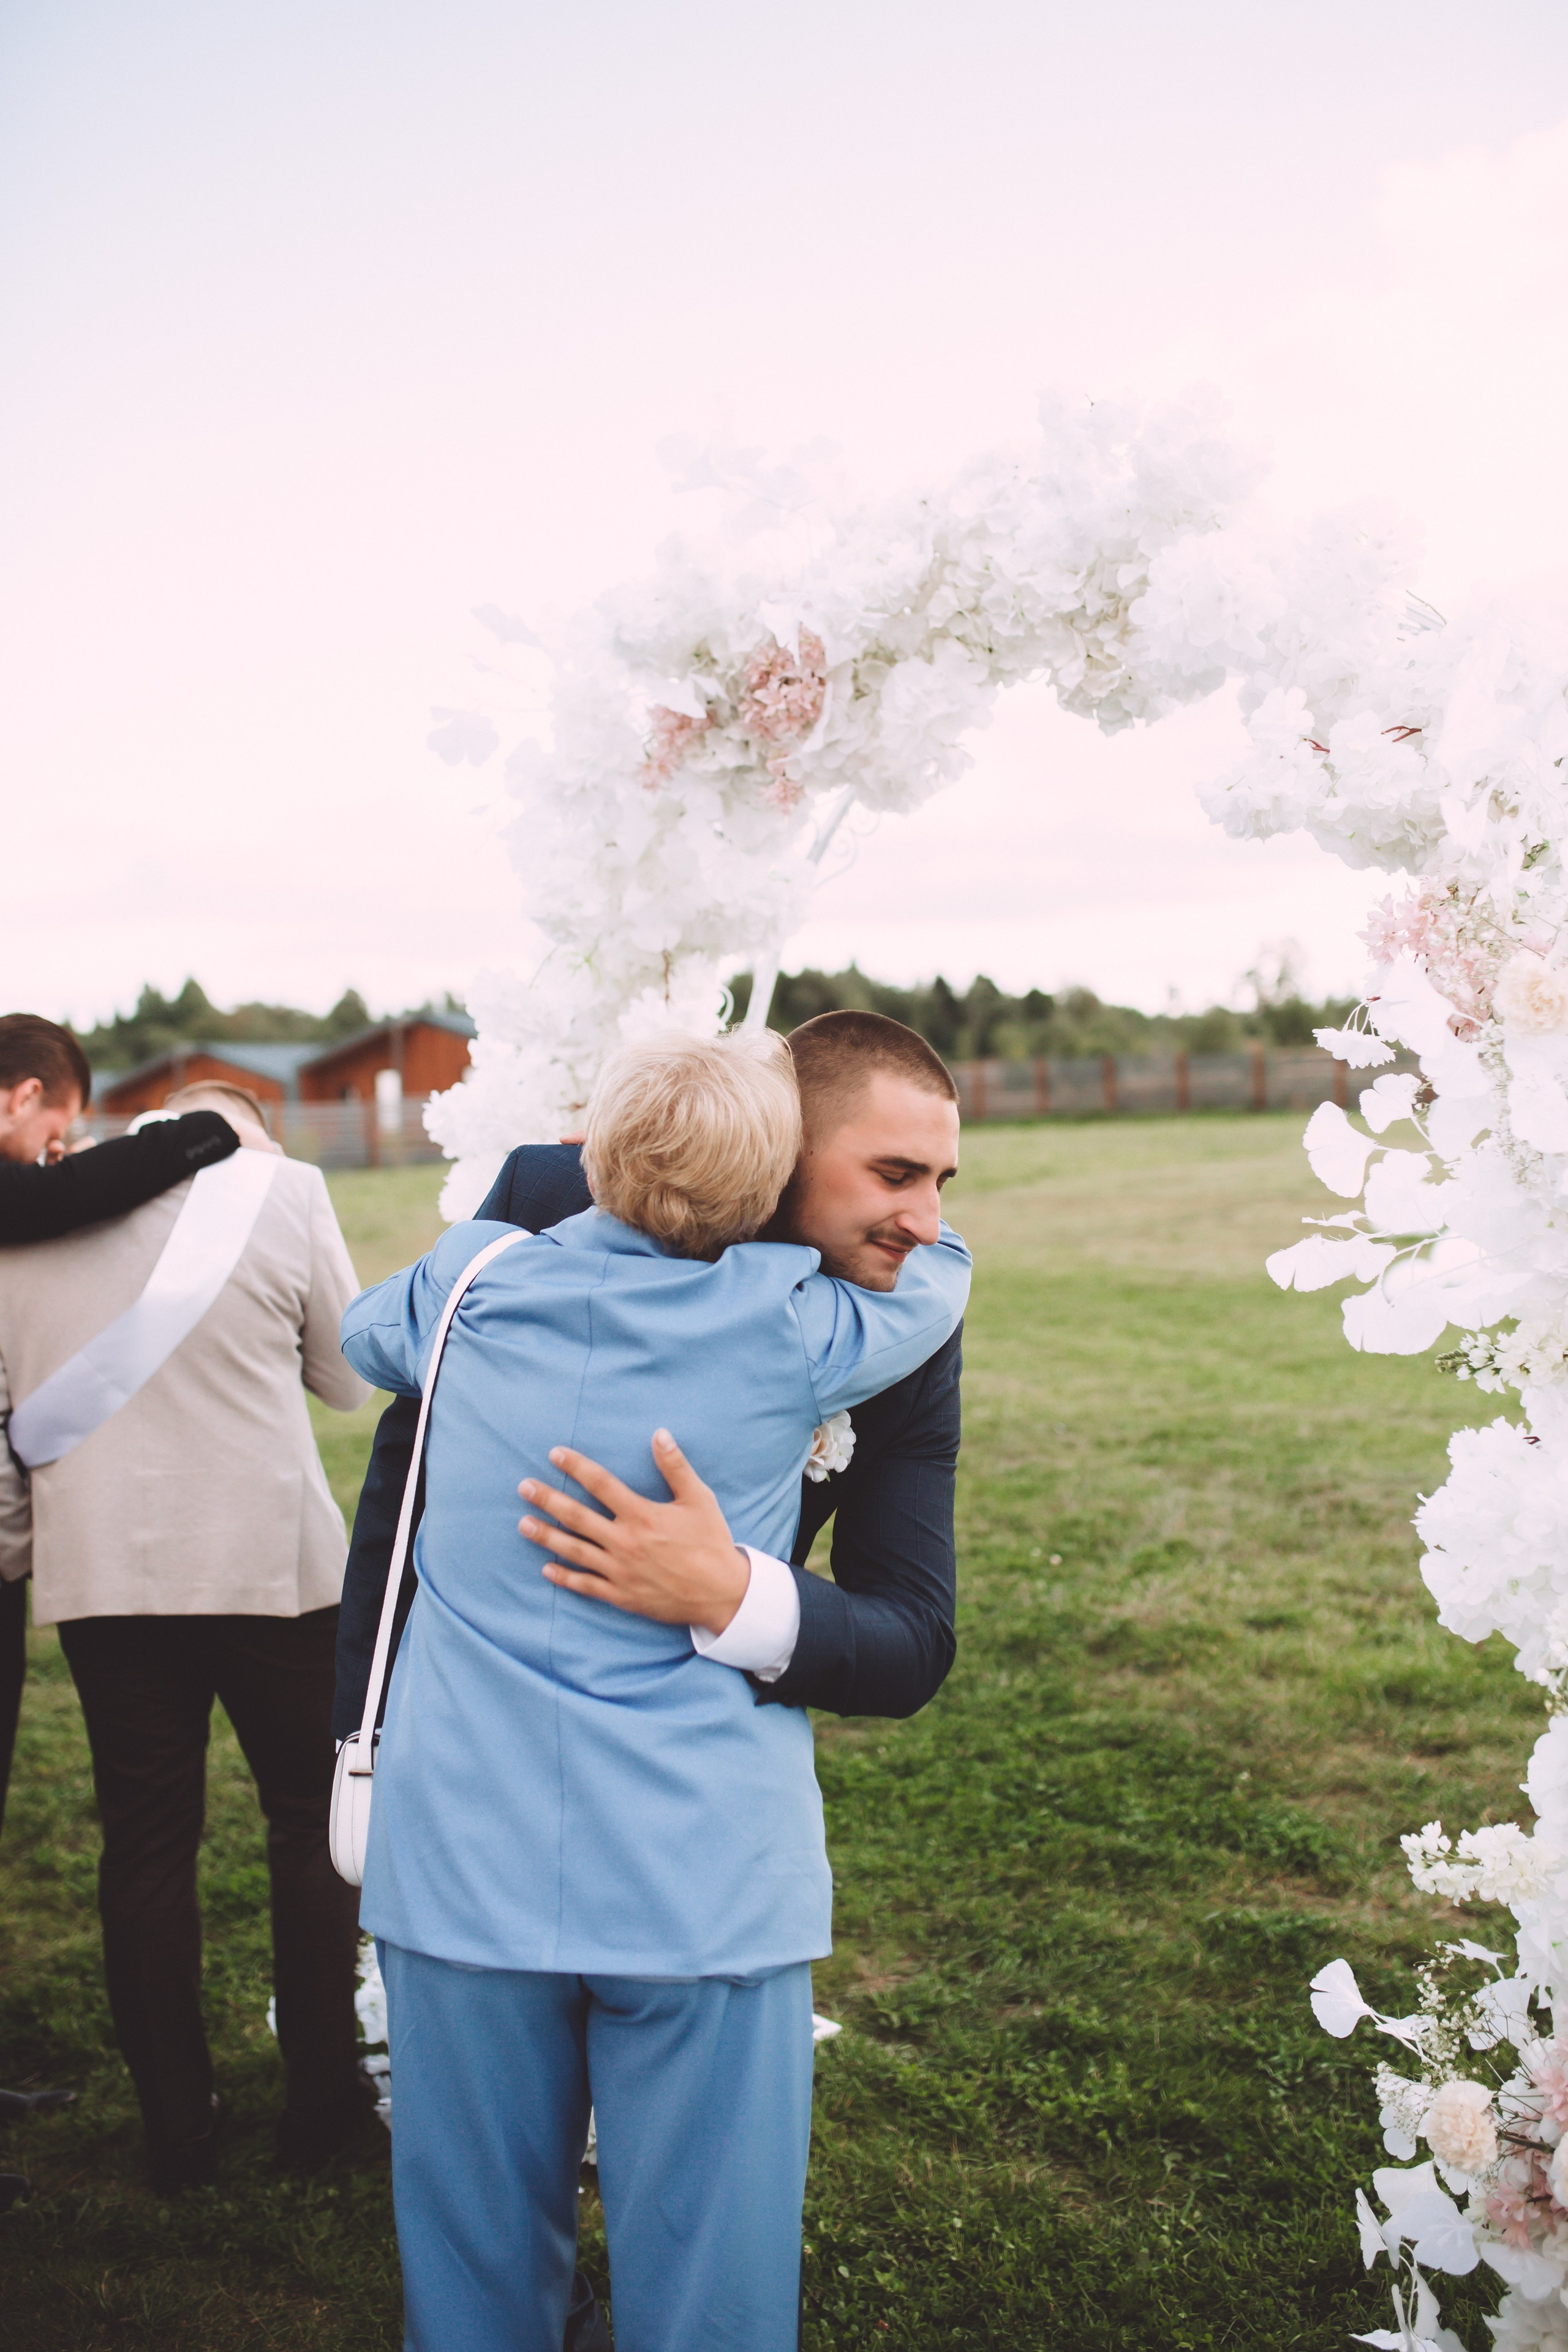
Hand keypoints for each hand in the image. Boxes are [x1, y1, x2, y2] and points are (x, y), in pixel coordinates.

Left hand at [519, 1431, 750, 1634]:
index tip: (554, 1454)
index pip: (600, 1484)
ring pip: (574, 1550)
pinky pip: (586, 1585)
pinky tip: (546, 1569)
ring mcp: (620, 1571)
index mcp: (642, 1515)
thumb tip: (660, 1434)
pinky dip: (564, 1577)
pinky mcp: (621, 1595)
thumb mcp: (699, 1499)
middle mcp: (625, 1542)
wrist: (721, 1594)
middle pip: (577, 1516)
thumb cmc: (711, 1543)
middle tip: (523, 1487)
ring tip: (523, 1524)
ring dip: (546, 1536)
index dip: (576, 1467)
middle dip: (547, 1500)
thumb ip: (676, 1467)